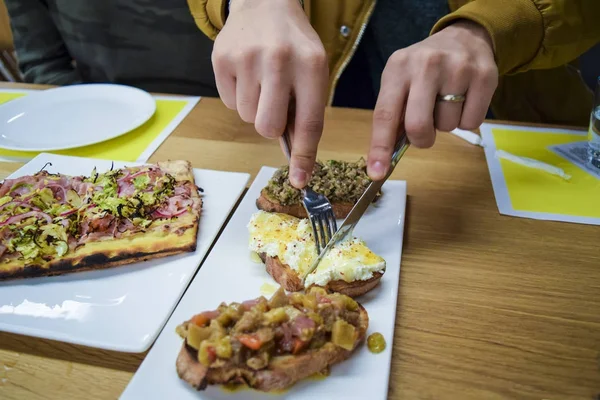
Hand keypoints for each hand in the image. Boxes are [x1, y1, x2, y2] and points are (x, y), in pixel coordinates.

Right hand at [213, 0, 327, 187]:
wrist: (264, 4)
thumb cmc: (294, 45)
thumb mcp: (312, 70)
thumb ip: (306, 109)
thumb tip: (295, 156)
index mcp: (311, 65)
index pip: (309, 122)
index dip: (304, 156)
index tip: (300, 181)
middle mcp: (279, 60)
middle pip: (267, 126)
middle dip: (270, 126)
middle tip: (273, 107)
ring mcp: (246, 58)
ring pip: (247, 117)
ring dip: (255, 108)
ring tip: (261, 80)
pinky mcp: (221, 59)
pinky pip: (230, 103)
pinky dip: (239, 96)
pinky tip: (246, 74)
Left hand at [367, 20, 497, 179]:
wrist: (464, 37)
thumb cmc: (424, 69)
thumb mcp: (400, 81)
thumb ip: (393, 114)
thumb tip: (385, 156)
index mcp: (397, 68)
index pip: (385, 114)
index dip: (380, 147)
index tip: (376, 172)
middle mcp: (426, 65)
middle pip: (418, 125)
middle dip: (421, 139)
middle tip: (425, 132)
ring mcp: (457, 68)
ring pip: (447, 126)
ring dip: (445, 124)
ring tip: (446, 101)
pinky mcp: (484, 76)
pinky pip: (471, 122)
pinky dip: (466, 121)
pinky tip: (464, 100)